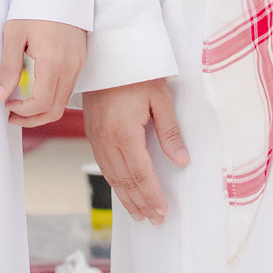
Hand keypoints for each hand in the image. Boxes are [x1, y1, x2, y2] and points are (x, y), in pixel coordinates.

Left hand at [0, 19, 85, 127]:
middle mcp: (70, 68)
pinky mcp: (79, 61)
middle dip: (32, 119)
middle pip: (55, 110)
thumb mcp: (14, 34)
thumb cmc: (35, 7)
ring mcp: (77, 65)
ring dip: (42, 109)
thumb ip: (8, 67)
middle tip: (12, 115)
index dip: (23, 112)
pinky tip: (34, 89)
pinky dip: (51, 96)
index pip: (42, 103)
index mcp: (53, 62)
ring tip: (20, 104)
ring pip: (63, 101)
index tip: (6, 105)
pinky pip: (67, 88)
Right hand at [84, 78, 189, 223]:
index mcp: (124, 132)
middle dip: (140, 203)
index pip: (140, 174)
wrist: (108, 53)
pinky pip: (103, 164)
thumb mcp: (160, 98)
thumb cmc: (136, 72)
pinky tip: (122, 189)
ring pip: (111, 175)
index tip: (162, 211)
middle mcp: (106, 138)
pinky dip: (114, 181)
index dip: (152, 195)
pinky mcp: (92, 132)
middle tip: (154, 220)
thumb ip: (170, 131)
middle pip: (124, 180)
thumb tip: (181, 159)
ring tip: (139, 213)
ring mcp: (96, 136)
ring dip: (126, 196)